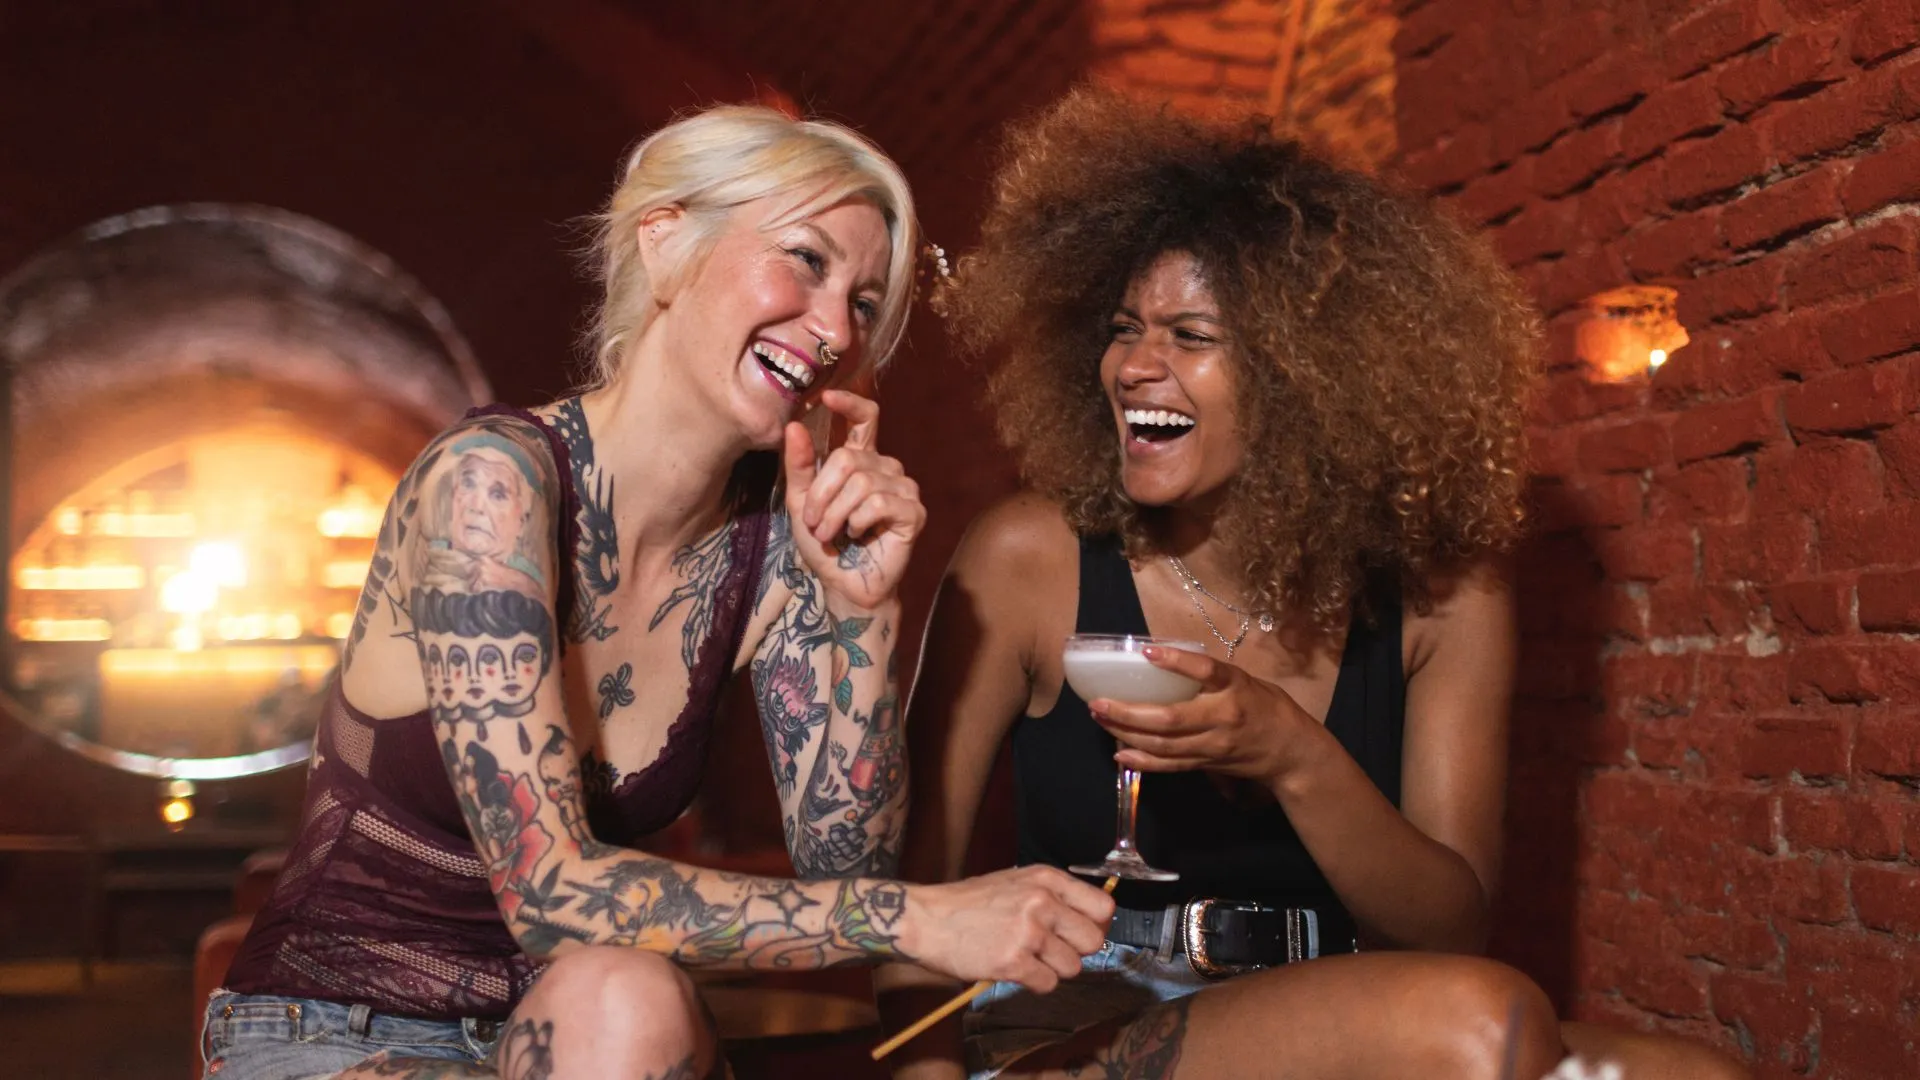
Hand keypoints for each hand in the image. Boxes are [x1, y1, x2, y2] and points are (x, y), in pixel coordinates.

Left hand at [783, 390, 924, 610]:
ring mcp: (904, 488)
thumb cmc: (824, 544)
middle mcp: (886, 467)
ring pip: (862, 483)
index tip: (827, 397)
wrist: (843, 584)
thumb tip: (793, 425)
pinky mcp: (913, 511)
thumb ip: (799, 466)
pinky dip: (858, 522)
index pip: (866, 418)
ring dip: (835, 513)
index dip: (850, 403)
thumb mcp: (801, 502)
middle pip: (848, 458)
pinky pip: (878, 502)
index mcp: (862, 460)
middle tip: (814, 522)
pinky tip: (858, 535)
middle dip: (822, 494)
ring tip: (832, 533)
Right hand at [897, 866, 1114, 992]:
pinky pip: (1048, 984)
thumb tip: (1090, 920)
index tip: (1079, 932)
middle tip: (1051, 950)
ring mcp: (1028, 933)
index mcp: (1045, 879)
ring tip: (1026, 958)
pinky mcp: (1013, 962)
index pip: (1102, 907)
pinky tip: (1014, 970)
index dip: (1095, 925)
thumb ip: (1052, 896)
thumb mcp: (1015, 882)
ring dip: (1053, 969)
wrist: (925, 920)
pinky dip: (1034, 983)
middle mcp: (1041, 903)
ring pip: (1073, 967)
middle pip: (1093, 941)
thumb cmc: (968, 903)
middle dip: (1076, 951)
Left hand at [1089, 645, 1321, 784]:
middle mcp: (1223, 717)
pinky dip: (1142, 760)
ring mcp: (1213, 745)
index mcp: (1235, 688)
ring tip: (1101, 720)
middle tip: (1098, 702)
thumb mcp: (1244, 680)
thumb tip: (1159, 661)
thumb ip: (1208, 676)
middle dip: (1129, 712)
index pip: (1206, 671)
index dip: (1175, 662)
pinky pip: (1170, 765)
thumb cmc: (1266, 706)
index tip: (1146, 652)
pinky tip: (1120, 752)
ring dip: (1127, 733)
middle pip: (1171, 718)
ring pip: (1164, 744)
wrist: (1291, 750)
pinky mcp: (1207, 764)